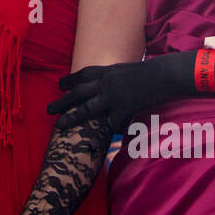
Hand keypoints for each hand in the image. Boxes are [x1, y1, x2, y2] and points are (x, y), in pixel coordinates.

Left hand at [48, 59, 169, 132]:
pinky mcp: (124, 108)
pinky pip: (111, 123)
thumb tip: (110, 80)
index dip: (70, 80)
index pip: (84, 75)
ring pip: (87, 108)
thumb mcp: (129, 70)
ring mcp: (114, 95)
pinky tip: (94, 144)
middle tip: (48, 109)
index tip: (59, 85)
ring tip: (59, 125)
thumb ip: (117, 77)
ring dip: (72, 117)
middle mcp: (106, 83)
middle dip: (63, 101)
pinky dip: (104, 133)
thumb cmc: (151, 72)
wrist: (165, 73)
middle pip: (79, 92)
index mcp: (108, 72)